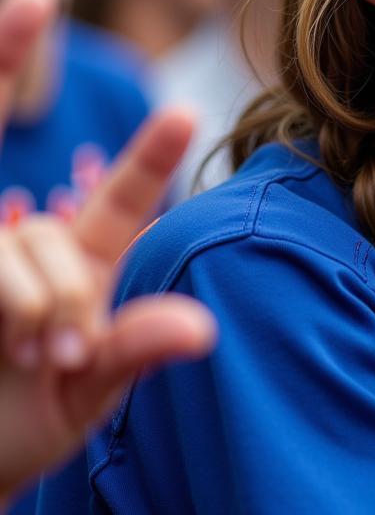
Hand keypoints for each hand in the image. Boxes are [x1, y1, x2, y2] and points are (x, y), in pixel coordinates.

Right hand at [0, 0, 216, 502]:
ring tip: (29, 352)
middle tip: (70, 345)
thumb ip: (134, 350)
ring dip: (30, 303)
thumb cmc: (27, 416)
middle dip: (66, 289)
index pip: (121, 198)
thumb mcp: (90, 391)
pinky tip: (9, 336)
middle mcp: (27, 245)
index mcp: (82, 258)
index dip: (153, 156)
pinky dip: (7, 297)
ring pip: (19, 248)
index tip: (187, 112)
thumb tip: (202, 332)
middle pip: (56, 234)